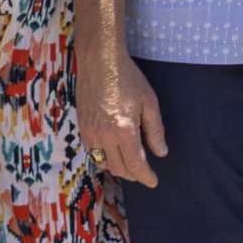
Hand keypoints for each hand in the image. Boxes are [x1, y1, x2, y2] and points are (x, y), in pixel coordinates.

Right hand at [78, 51, 167, 185]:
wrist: (100, 61)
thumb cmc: (127, 78)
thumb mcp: (149, 102)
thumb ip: (155, 130)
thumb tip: (160, 152)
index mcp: (124, 130)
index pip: (135, 164)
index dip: (145, 176)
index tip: (153, 181)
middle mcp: (104, 136)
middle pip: (118, 168)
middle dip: (133, 174)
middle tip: (144, 174)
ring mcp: (90, 132)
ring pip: (103, 163)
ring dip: (117, 168)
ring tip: (130, 165)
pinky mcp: (82, 126)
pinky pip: (92, 151)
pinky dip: (103, 157)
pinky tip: (113, 152)